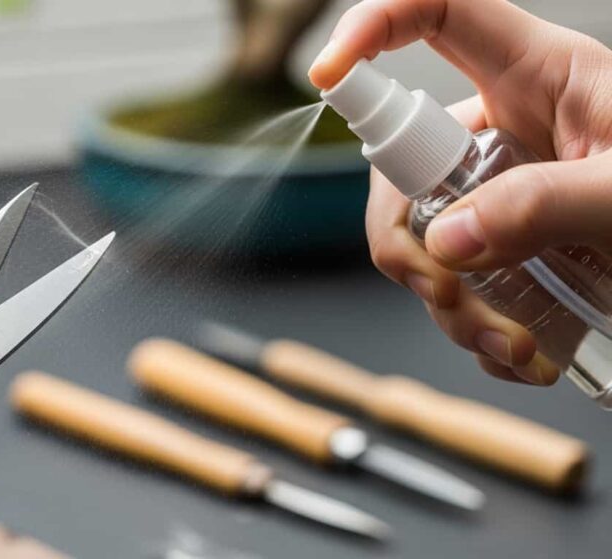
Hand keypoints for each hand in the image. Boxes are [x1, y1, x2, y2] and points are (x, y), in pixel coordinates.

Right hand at [308, 0, 611, 384]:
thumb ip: (547, 206)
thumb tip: (450, 242)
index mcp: (540, 78)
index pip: (434, 12)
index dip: (370, 24)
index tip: (328, 75)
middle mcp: (506, 129)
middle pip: (398, 159)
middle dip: (408, 238)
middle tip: (449, 288)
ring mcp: (499, 190)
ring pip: (417, 237)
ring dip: (448, 305)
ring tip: (512, 344)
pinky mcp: (505, 246)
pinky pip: (450, 284)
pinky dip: (474, 330)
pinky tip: (522, 351)